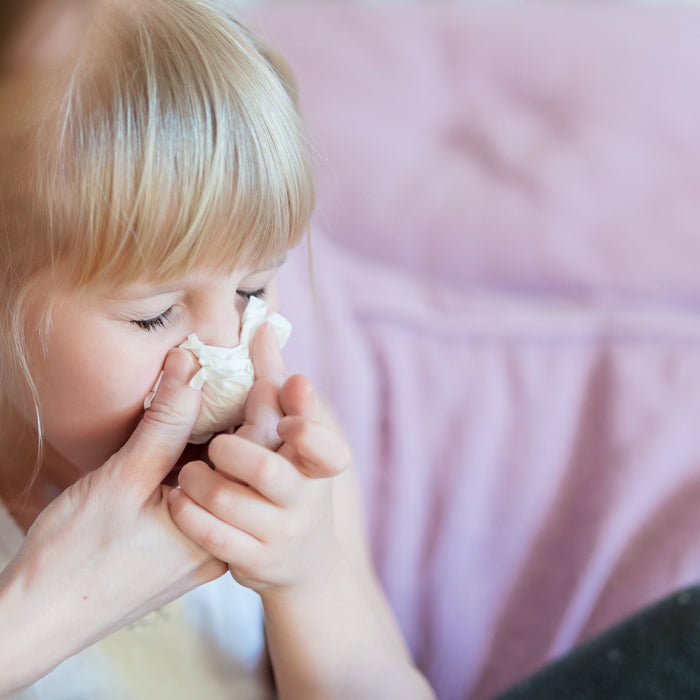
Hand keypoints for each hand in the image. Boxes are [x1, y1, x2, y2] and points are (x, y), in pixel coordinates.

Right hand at [0, 349, 226, 690]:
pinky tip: (194, 433)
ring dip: (223, 438)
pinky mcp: (184, 549)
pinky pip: (206, 496)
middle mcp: (222, 543)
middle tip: (245, 374)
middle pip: (247, 468)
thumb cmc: (75, 555)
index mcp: (220, 531)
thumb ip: (165, 424)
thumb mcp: (123, 479)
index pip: (258, 458)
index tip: (258, 369)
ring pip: (226, 481)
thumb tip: (191, 368)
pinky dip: (202, 463)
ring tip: (219, 395)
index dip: (259, 407)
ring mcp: (204, 549)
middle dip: (245, 419)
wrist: (38, 617)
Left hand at [168, 323, 351, 591]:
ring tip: (185, 472)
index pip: (328, 443)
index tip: (289, 389)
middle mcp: (307, 500)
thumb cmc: (286, 479)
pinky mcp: (254, 562)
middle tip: (215, 443)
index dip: (307, 418)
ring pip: (229, 501)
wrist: (300, 561)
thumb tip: (262, 326)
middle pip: (266, 469)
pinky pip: (212, 537)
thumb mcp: (287, 435)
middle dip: (231, 450)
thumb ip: (273, 382)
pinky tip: (176, 499)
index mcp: (319, 465)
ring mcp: (282, 534)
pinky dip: (189, 513)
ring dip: (198, 480)